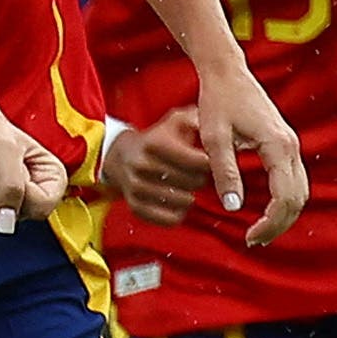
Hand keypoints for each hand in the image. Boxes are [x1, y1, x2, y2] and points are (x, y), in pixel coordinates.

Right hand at [99, 107, 208, 225]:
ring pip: (183, 201)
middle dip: (202, 179)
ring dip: (191, 196)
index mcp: (154, 143)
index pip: (198, 161)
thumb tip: (216, 126)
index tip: (211, 161)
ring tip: (189, 188)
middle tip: (201, 175)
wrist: (119, 156)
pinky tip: (179, 203)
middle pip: (193, 182)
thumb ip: (196, 119)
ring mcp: (137, 187)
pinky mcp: (136, 206)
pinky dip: (179, 213)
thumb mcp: (174, 121)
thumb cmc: (156, 138)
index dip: (210, 163)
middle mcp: (143, 165)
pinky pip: (169, 218)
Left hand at [195, 58, 308, 245]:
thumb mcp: (214, 137)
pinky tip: (264, 210)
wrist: (226, 72)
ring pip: (299, 191)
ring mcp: (291, 144)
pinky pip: (293, 180)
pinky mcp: (284, 143)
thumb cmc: (217, 100)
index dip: (270, 223)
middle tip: (253, 240)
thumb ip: (224, 171)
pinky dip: (284, 200)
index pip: (285, 198)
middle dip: (279, 224)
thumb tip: (233, 206)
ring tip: (258, 232)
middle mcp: (291, 146)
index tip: (249, 237)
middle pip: (298, 199)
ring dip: (283, 214)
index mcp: (278, 146)